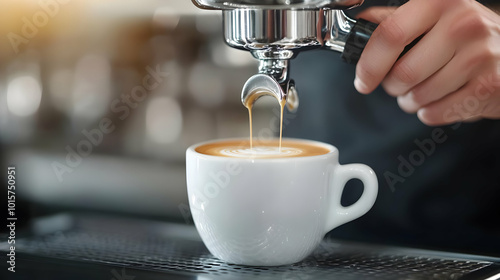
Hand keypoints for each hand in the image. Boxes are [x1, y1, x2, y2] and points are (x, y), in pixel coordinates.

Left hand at [355, 0, 499, 125]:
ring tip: (426, 89)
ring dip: (412, 101)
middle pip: (402, 73)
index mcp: (441, 2)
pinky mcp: (488, 86)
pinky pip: (436, 113)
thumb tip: (360, 25)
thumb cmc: (466, 36)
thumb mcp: (434, 17)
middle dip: (394, 87)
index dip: (369, 63)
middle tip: (402, 83)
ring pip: (418, 97)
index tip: (363, 79)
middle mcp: (463, 24)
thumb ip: (396, 20)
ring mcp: (480, 56)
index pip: (390, 35)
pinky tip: (444, 98)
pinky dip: (431, 112)